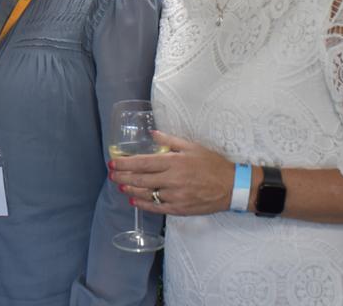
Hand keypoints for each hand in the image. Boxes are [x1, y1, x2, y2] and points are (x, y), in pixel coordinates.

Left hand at [108, 130, 233, 216]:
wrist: (231, 186)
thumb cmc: (212, 164)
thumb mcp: (192, 147)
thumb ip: (170, 140)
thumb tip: (153, 133)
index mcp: (174, 162)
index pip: (143, 163)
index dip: (125, 163)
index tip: (112, 162)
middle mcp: (172, 180)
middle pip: (140, 179)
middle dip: (122, 176)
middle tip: (111, 174)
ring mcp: (175, 196)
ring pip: (146, 194)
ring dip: (130, 189)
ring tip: (120, 185)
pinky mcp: (179, 209)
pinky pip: (156, 207)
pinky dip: (143, 204)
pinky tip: (134, 200)